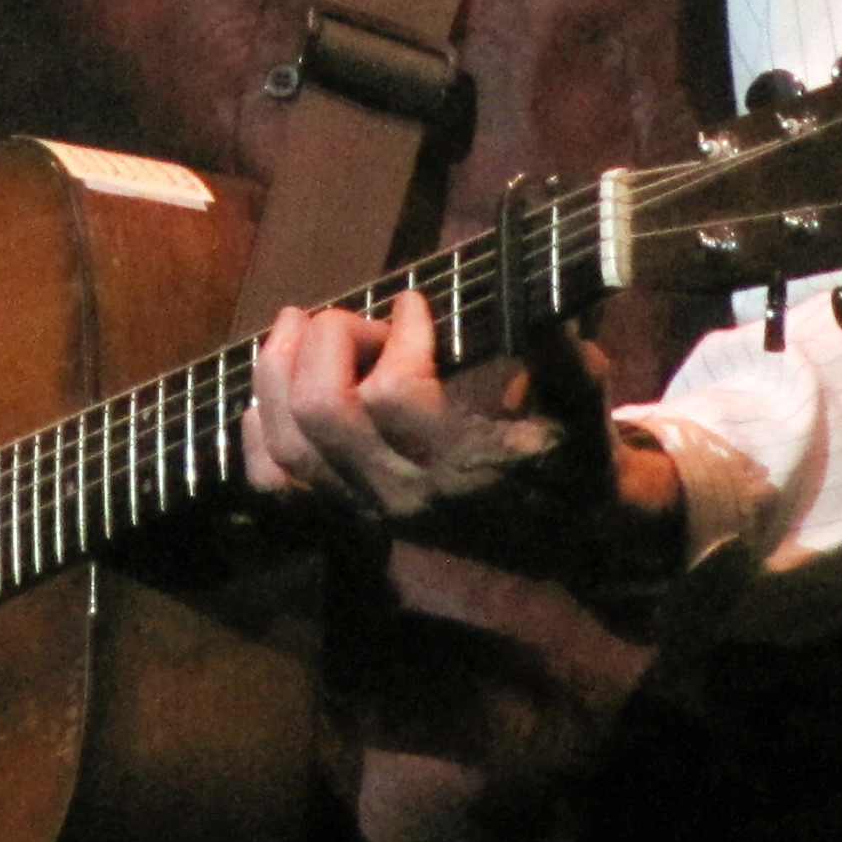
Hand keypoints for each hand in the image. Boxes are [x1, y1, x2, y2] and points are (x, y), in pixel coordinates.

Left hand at [243, 295, 683, 562]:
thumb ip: (570, 366)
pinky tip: (270, 392)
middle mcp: (402, 493)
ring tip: (299, 325)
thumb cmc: (571, 461)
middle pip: (323, 411)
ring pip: (288, 444)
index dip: (396, 334)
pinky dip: (257, 432)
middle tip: (360, 320)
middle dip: (329, 342)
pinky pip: (273, 485)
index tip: (414, 303)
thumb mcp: (584, 414)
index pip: (394, 394)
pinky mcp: (343, 517)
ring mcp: (365, 510)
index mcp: (460, 465)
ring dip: (279, 370)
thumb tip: (547, 315)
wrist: (561, 538)